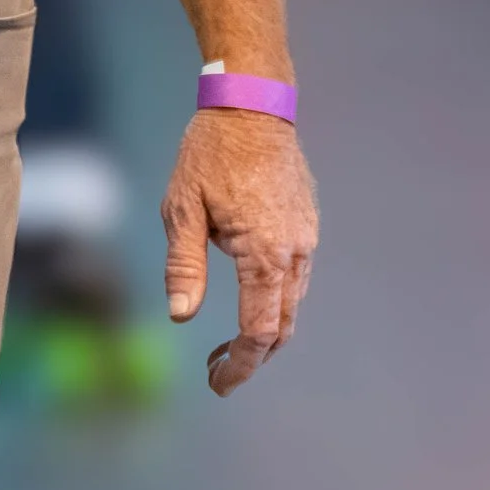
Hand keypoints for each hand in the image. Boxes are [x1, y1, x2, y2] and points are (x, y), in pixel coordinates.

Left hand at [161, 105, 316, 397]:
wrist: (253, 105)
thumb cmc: (209, 154)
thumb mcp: (182, 210)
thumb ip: (185, 267)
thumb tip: (182, 317)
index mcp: (264, 254)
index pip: (259, 331)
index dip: (241, 366)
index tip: (217, 384)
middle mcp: (294, 252)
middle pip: (281, 326)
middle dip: (251, 356)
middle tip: (216, 369)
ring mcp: (306, 237)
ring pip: (291, 303)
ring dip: (263, 330)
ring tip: (226, 343)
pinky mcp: (307, 224)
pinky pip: (295, 276)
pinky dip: (273, 300)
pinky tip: (246, 295)